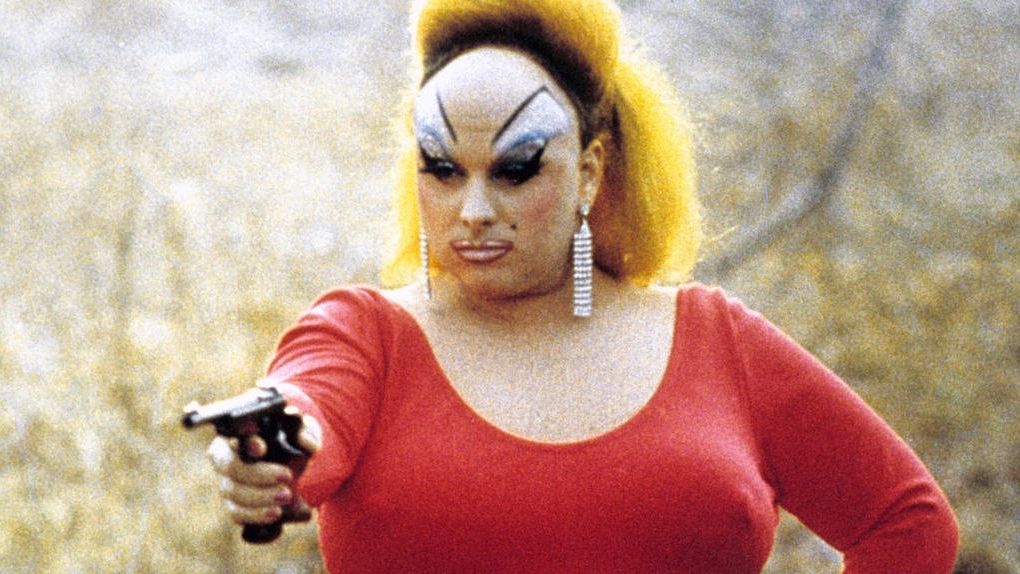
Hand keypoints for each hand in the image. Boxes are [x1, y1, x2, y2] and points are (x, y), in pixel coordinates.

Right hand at [207, 412, 321, 527]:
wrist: (298, 469)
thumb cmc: (293, 441)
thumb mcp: (303, 431)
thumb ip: (306, 432)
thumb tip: (304, 441)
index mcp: (237, 433)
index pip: (233, 436)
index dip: (245, 444)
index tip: (262, 449)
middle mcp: (225, 458)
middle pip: (231, 467)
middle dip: (259, 474)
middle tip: (287, 476)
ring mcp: (227, 484)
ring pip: (233, 492)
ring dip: (260, 497)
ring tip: (286, 497)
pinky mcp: (233, 506)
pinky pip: (236, 513)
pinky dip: (256, 515)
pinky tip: (274, 513)